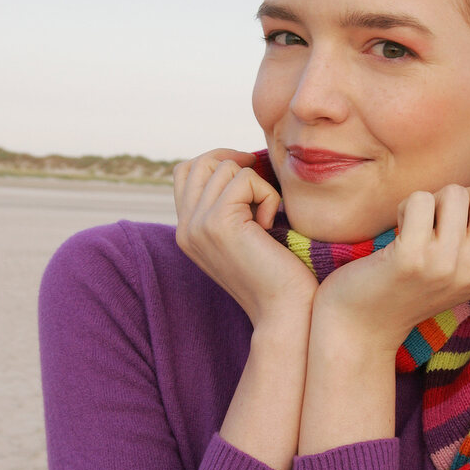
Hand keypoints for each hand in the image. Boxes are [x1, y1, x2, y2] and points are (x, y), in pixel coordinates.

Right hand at [173, 148, 317, 327]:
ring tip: (266, 219)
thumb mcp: (243, 233)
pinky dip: (268, 195)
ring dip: (258, 185)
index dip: (219, 161)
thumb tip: (240, 159)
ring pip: (225, 167)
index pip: (186, 170)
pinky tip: (270, 225)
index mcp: (186, 231)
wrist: (285, 310)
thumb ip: (228, 204)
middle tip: (264, 192)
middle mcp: (185, 228)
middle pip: (202, 162)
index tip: (251, 176)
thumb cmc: (278, 271)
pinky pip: (245, 179)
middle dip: (238, 166)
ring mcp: (197, 225)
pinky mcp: (218, 223)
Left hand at [313, 182, 469, 354]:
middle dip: (463, 194)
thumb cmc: (411, 284)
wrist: (363, 326)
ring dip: (430, 201)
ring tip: (416, 229)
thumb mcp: (461, 267)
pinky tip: (398, 233)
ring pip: (455, 192)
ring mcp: (446, 265)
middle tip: (438, 219)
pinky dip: (405, 208)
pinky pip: (420, 200)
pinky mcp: (412, 258)